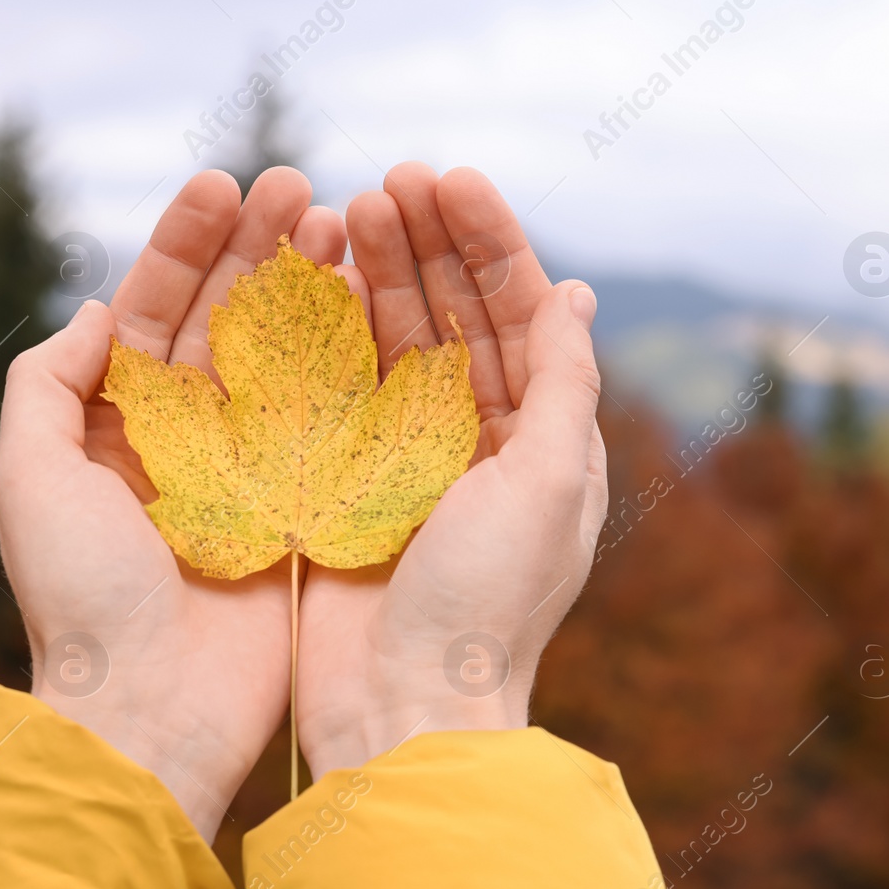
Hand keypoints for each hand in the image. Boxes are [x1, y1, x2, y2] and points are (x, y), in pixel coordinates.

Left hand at [0, 168, 347, 839]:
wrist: (156, 708)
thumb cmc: (86, 597)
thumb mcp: (34, 478)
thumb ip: (50, 388)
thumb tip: (94, 311)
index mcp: (124, 423)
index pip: (155, 310)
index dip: (188, 246)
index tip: (224, 183)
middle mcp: (195, 437)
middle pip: (230, 320)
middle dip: (262, 249)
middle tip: (303, 187)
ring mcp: (259, 468)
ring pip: (292, 357)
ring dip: (315, 288)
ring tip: (346, 224)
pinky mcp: (313, 503)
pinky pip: (340, 418)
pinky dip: (359, 359)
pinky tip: (379, 303)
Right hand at [296, 164, 607, 777]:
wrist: (404, 709)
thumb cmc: (487, 603)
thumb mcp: (551, 484)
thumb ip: (564, 386)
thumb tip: (575, 297)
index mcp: (543, 441)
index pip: (521, 316)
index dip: (491, 244)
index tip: (452, 180)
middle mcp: (482, 444)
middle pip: (458, 318)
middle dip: (430, 246)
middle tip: (391, 179)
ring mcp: (410, 461)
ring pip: (397, 344)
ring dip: (380, 274)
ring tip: (349, 206)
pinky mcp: (346, 483)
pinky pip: (340, 389)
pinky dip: (330, 332)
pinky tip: (314, 276)